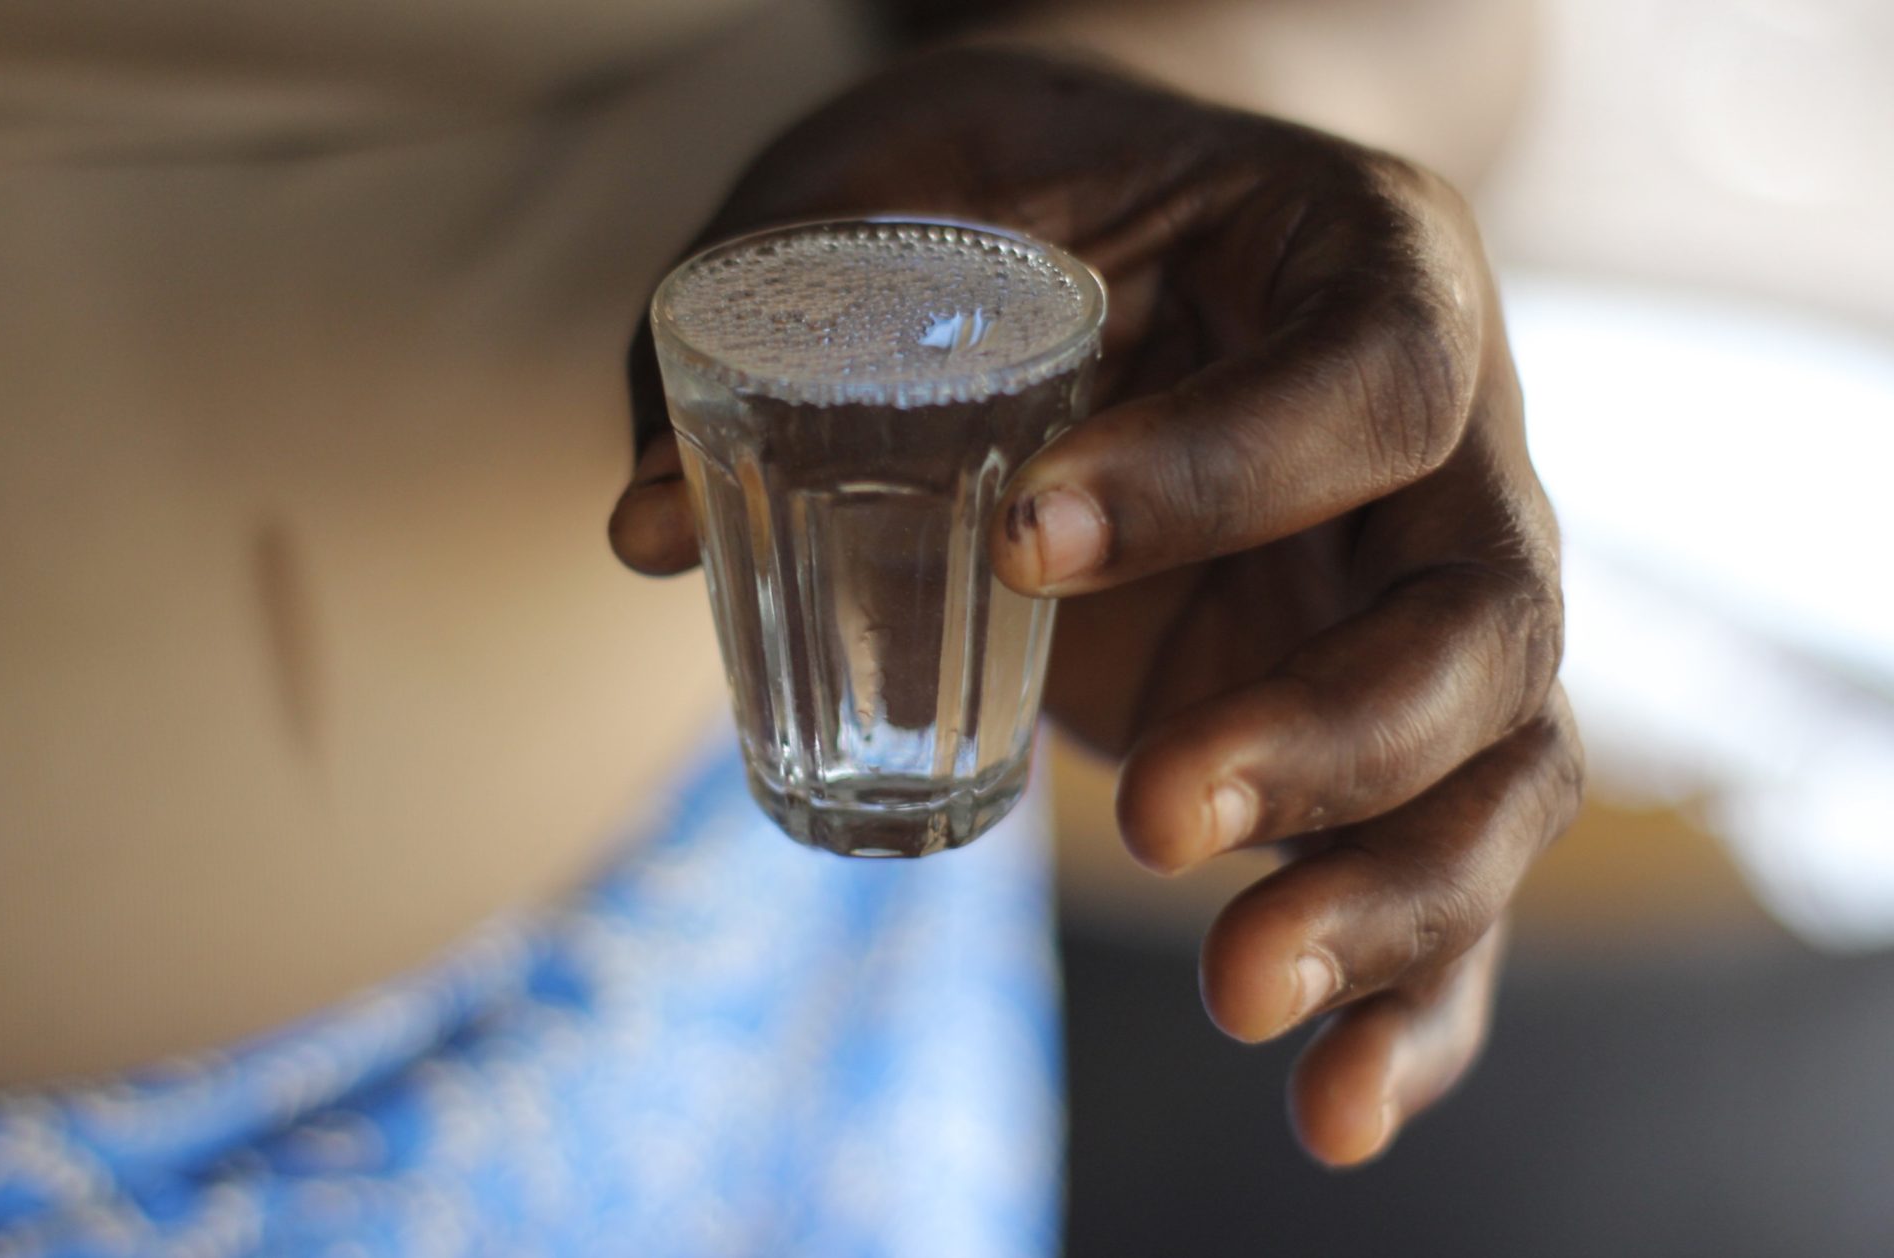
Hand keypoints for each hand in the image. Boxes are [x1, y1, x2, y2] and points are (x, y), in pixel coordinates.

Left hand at [609, 48, 1580, 1167]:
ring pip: (1500, 764)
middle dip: (1335, 731)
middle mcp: (1449, 449)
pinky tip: (1331, 1113)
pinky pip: (1452, 872)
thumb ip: (790, 303)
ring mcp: (1434, 601)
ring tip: (1235, 993)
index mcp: (1366, 268)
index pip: (1372, 376)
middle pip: (1489, 611)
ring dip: (1390, 897)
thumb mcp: (909, 176)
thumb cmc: (1031, 186)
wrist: (1138, 228)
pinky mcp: (1390, 732)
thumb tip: (646, 526)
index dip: (1229, 470)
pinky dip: (1414, 1002)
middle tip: (1153, 813)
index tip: (1026, 539)